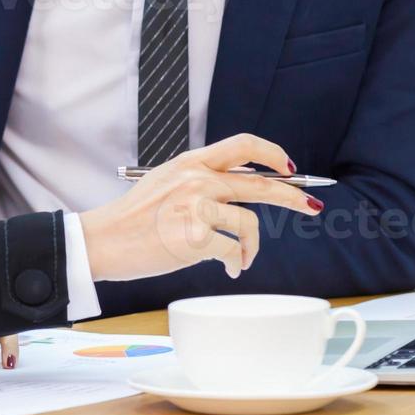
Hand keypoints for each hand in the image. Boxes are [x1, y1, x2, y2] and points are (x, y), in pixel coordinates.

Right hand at [79, 133, 322, 281]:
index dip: (272, 154)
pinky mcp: (194, 237)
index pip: (242, 145)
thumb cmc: (132, 217)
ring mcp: (196, 207)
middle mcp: (196, 180)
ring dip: (252, 246)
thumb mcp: (165, 183)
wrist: (103, 240)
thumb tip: (240, 185)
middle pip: (261, 183)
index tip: (288, 167)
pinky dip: (237, 263)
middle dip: (294, 196)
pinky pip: (233, 251)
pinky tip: (230, 269)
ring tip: (243, 259)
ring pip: (249, 224)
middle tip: (311, 206)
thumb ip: (199, 180)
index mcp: (189, 163)